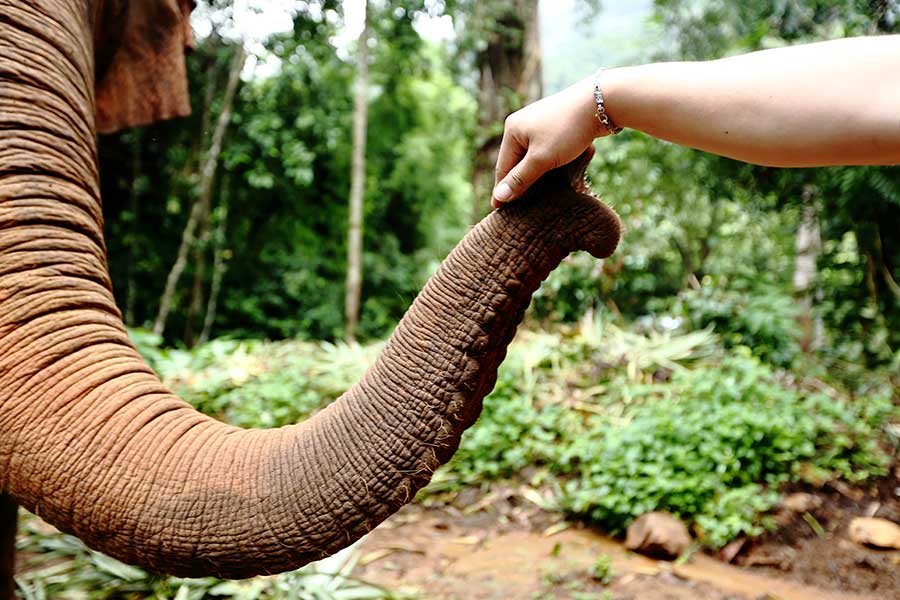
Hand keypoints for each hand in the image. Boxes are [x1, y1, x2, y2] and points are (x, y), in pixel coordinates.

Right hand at [492, 76, 605, 207]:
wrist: (599, 103)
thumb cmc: (568, 131)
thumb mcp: (542, 159)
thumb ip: (520, 179)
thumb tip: (499, 197)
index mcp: (512, 130)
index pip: (502, 167)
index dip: (502, 190)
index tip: (498, 211)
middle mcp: (521, 124)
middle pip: (515, 161)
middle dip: (516, 182)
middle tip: (516, 208)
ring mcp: (538, 123)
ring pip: (530, 156)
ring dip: (531, 174)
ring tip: (532, 196)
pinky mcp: (554, 124)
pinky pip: (543, 150)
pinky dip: (543, 164)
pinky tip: (549, 177)